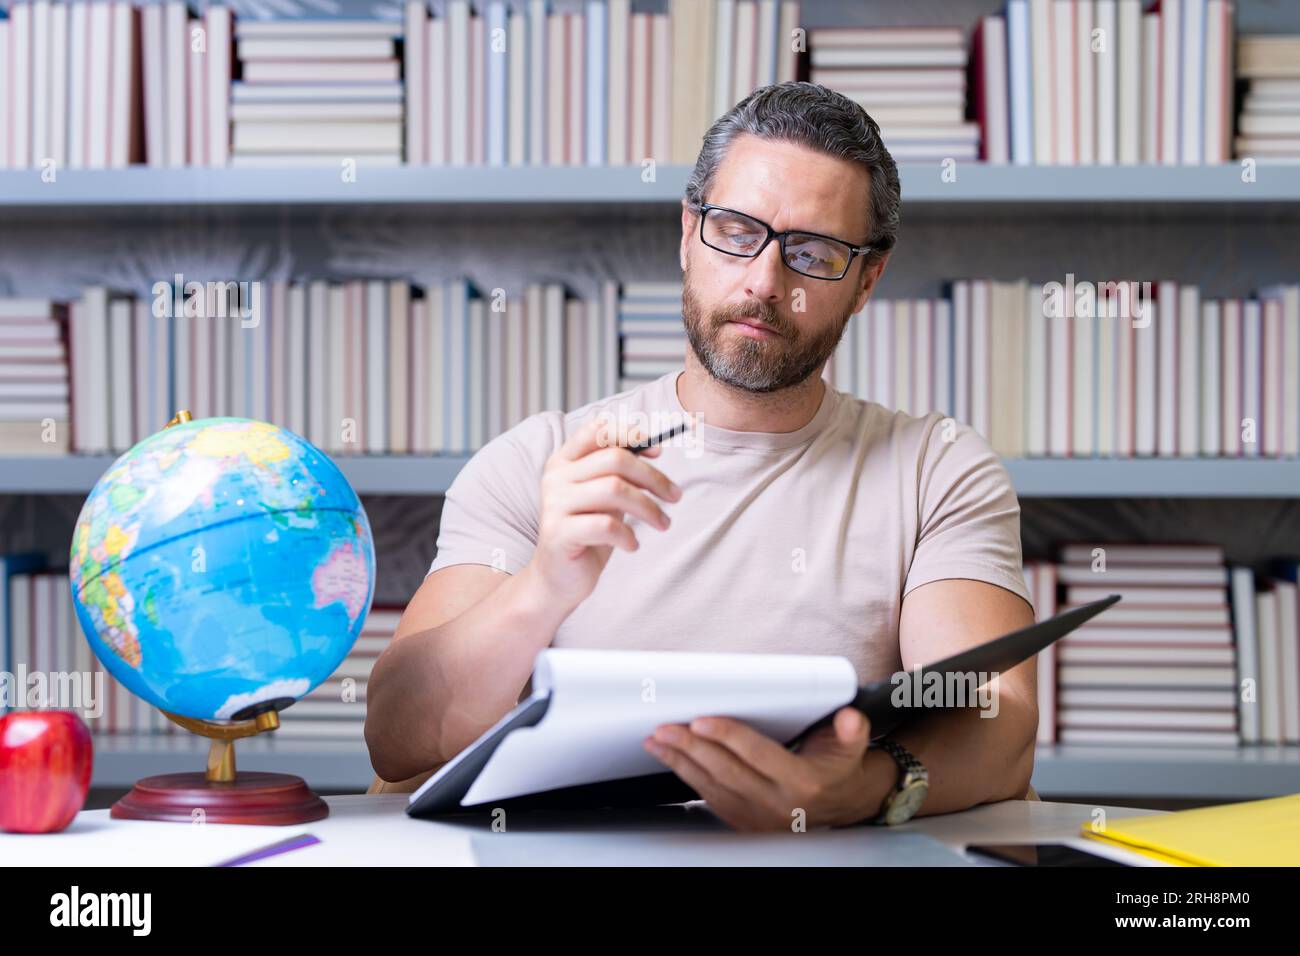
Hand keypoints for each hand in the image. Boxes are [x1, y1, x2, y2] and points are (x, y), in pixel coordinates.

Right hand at [528, 417, 681, 610]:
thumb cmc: (588, 532)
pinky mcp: (559, 533)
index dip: (630, 435)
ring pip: (614, 489)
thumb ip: (618, 472)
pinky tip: (632, 545)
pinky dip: (628, 535)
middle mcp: (555, 477)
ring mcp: (554, 504)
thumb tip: (653, 448)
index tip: (658, 451)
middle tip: (675, 496)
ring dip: (648, 508)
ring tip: (663, 524)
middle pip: (614, 459)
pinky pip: (606, 525)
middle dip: (653, 477)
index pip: (596, 431)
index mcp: (563, 461)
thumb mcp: (604, 496)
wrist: (558, 578)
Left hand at [643, 707, 882, 830]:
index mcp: (802, 781)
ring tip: (657, 739)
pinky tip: (670, 758)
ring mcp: (758, 817)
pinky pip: (709, 798)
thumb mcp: (851, 746)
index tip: (701, 720)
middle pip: (726, 772)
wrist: (843, 804)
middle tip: (666, 726)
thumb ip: (852, 731)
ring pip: (712, 787)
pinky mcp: (743, 822)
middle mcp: (777, 803)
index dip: (729, 736)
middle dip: (692, 748)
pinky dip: (685, 776)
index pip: (758, 755)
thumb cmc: (839, 766)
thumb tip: (850, 718)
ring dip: (680, 762)